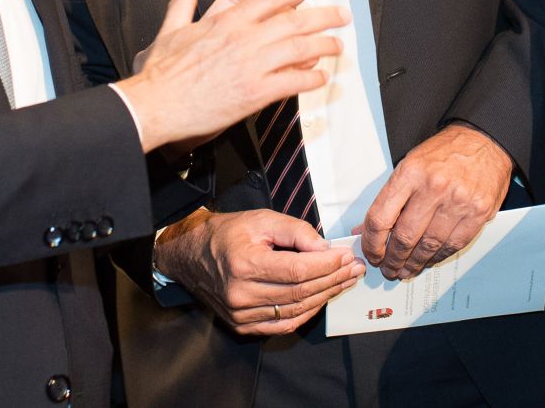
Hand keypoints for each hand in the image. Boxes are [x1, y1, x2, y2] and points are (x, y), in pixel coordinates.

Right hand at [115, 0, 347, 152]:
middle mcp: (243, 38)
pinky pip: (292, 83)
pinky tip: (321, 78)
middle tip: (342, 14)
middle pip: (293, 20)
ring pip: (299, 49)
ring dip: (324, 45)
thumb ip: (182, 3)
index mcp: (225, 20)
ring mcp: (250, 65)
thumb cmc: (161, 72)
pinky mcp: (254, 93)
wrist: (155, 105)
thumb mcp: (170, 29)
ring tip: (338, 45)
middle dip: (323, 15)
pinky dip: (310, 79)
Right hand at [154, 208, 364, 335]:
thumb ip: (296, 231)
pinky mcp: (242, 325)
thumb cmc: (227, 233)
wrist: (191, 255)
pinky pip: (283, 325)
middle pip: (300, 292)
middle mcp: (241, 294)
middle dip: (333, 280)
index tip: (346, 256)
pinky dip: (306, 313)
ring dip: (325, 297)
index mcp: (244, 264)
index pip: (298, 270)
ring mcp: (240, 314)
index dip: (327, 265)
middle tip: (354, 269)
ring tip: (344, 282)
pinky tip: (321, 298)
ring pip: (295, 311)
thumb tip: (326, 249)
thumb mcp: (261, 219)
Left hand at [359, 124, 512, 279]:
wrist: (484, 141)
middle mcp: (434, 187)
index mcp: (410, 173)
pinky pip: (452, 245)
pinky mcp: (479, 213)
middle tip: (388, 269)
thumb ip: (389, 199)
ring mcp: (458, 202)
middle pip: (404, 237)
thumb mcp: (409, 165)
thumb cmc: (444, 154)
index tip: (371, 254)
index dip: (371, 243)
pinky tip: (429, 260)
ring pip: (429, 246)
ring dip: (414, 264)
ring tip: (406, 270)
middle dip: (392, 260)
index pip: (380, 218)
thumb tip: (365, 230)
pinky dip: (437, 257)